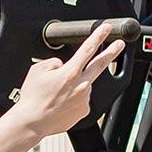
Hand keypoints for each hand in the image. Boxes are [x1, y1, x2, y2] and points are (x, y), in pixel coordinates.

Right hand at [4, 24, 126, 136]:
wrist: (32, 122)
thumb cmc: (33, 98)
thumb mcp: (37, 70)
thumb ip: (54, 62)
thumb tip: (63, 65)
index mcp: (70, 72)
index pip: (88, 49)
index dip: (98, 36)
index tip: (106, 28)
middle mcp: (81, 85)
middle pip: (100, 64)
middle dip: (112, 52)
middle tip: (120, 44)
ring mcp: (84, 98)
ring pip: (85, 84)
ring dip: (77, 84)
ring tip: (58, 93)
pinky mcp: (84, 110)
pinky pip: (82, 98)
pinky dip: (75, 97)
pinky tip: (62, 102)